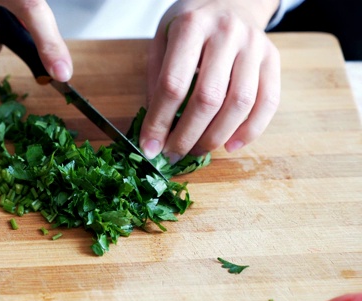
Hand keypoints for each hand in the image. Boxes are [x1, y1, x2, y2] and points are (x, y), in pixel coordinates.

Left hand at [140, 0, 281, 162]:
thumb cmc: (191, 24)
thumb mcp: (162, 38)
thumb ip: (156, 78)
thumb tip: (154, 128)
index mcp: (191, 26)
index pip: (173, 84)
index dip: (159, 122)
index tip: (149, 147)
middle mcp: (226, 33)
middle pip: (208, 98)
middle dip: (187, 135)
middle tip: (173, 154)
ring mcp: (254, 46)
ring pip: (240, 104)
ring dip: (216, 137)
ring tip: (197, 151)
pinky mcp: (273, 59)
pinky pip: (268, 102)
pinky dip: (251, 130)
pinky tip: (230, 144)